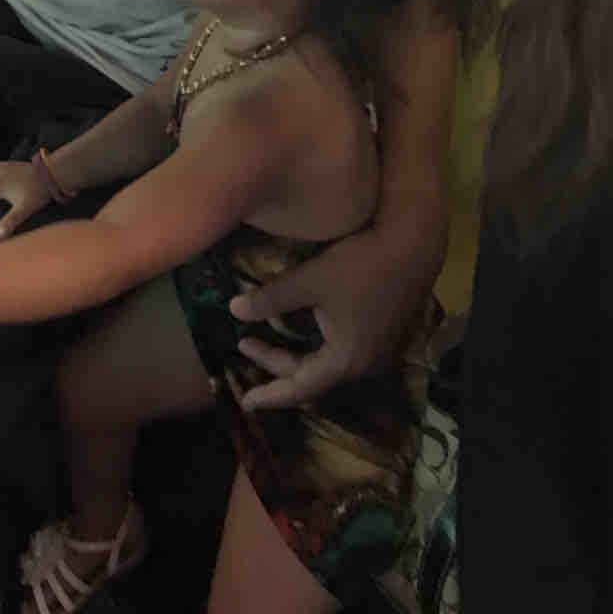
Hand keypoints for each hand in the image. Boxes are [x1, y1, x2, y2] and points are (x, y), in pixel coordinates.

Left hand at [229, 225, 434, 410]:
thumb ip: (271, 299)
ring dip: (294, 356)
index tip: (245, 401)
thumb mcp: (310, 280)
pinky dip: (312, 347)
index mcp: (345, 359)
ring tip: (264, 340)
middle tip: (244, 344)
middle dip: (275, 364)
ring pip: (325, 363)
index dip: (270, 394)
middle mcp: (362, 363)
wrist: (413, 245)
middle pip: (311, 375)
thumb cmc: (361, 264)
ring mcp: (375, 350)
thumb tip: (233, 309)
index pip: (299, 388)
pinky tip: (299, 327)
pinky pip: (338, 352)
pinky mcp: (380, 333)